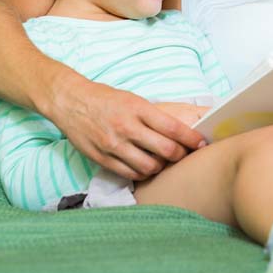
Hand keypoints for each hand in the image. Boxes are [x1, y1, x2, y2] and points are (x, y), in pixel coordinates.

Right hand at [44, 71, 206, 180]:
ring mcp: (113, 145)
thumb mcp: (134, 100)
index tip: (201, 143)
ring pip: (149, 167)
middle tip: (183, 154)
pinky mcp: (102, 159)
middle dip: (180, 155)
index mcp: (138, 109)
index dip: (191, 139)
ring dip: (161, 167)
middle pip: (165, 150)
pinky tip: (144, 166)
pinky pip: (130, 174)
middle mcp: (126, 127)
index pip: (172, 128)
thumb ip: (154, 116)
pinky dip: (142, 173)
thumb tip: (180, 132)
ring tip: (162, 161)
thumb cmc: (106, 99)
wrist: (71, 101)